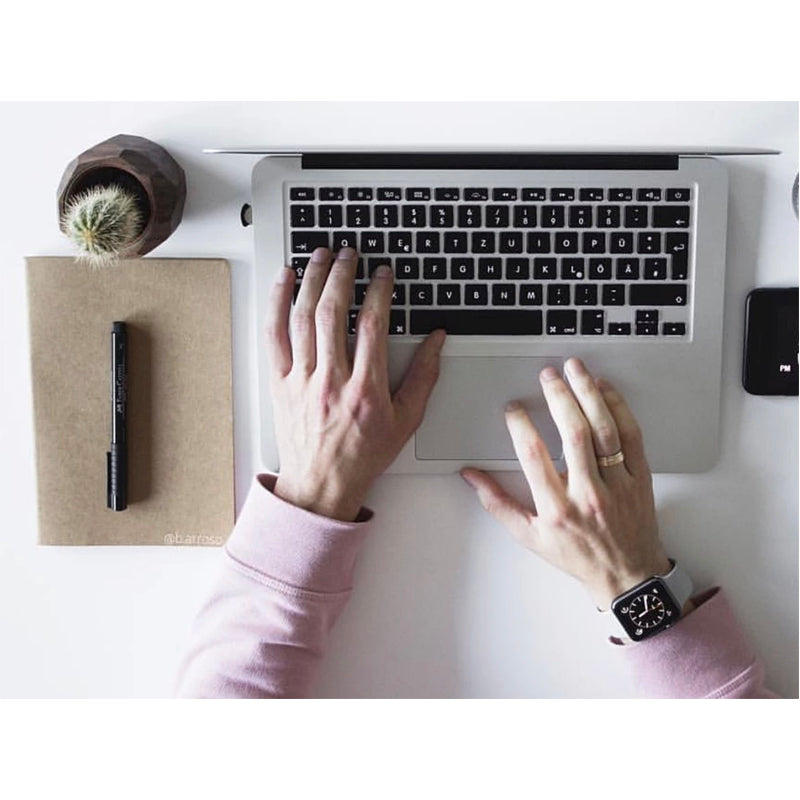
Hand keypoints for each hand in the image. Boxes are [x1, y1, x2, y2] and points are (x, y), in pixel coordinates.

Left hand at [265, 246, 445, 521]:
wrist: (322, 484)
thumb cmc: (363, 455)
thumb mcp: (406, 421)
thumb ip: (425, 377)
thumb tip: (437, 340)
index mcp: (365, 390)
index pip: (372, 325)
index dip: (378, 291)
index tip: (383, 273)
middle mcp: (330, 381)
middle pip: (332, 312)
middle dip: (341, 274)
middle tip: (349, 253)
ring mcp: (301, 380)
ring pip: (302, 318)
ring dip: (311, 280)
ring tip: (321, 256)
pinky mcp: (279, 383)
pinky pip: (273, 335)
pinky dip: (276, 303)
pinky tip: (283, 281)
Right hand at [460, 358, 670, 608]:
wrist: (628, 575)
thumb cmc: (577, 555)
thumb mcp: (529, 537)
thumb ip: (498, 503)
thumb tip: (471, 476)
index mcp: (557, 508)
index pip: (534, 455)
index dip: (520, 425)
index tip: (513, 409)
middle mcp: (588, 493)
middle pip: (574, 434)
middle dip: (558, 397)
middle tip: (547, 375)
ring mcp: (618, 484)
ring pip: (604, 430)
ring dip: (589, 394)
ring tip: (575, 370)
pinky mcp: (640, 477)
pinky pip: (631, 435)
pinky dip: (619, 408)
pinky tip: (604, 390)